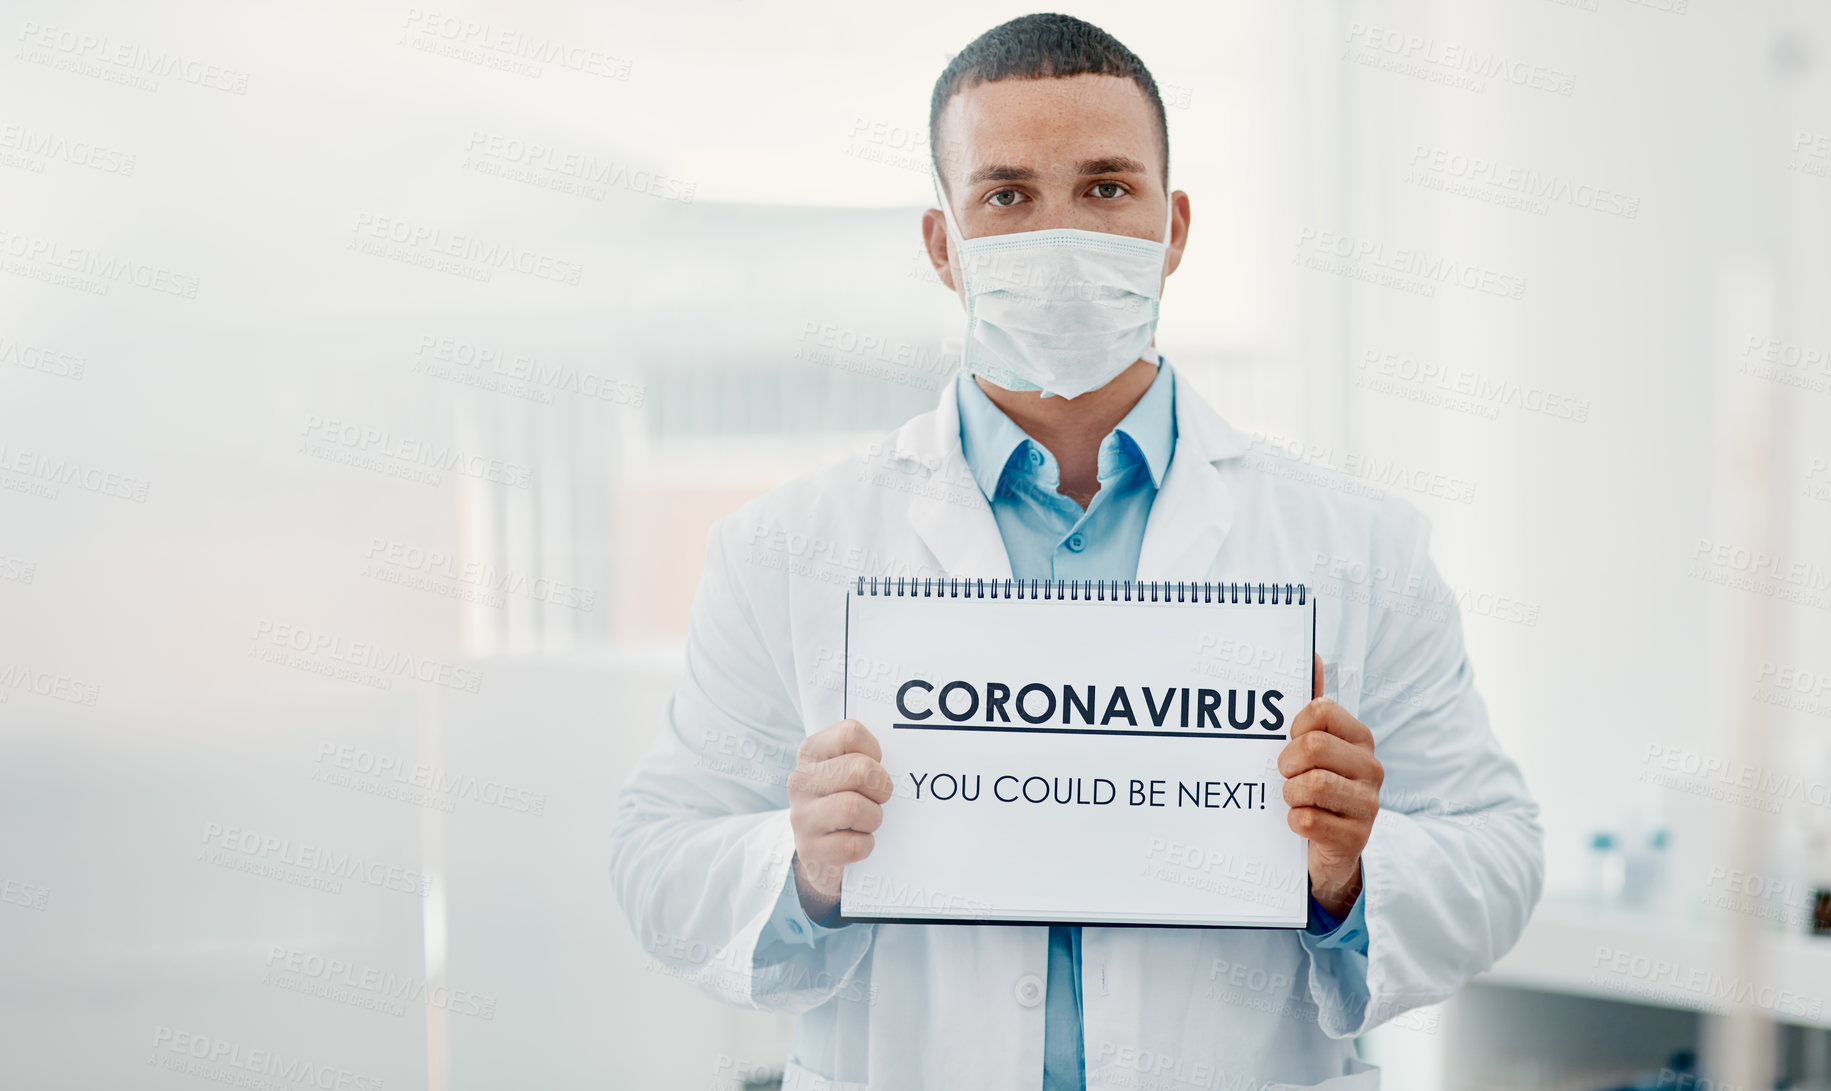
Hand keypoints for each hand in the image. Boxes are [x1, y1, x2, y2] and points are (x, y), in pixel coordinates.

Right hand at [787, 718, 893, 918]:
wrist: (822, 851)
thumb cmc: (846, 801)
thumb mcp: (848, 771)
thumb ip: (867, 757)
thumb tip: (907, 759)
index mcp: (812, 752)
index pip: (851, 733)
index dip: (875, 752)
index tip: (875, 766)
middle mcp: (800, 780)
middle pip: (860, 770)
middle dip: (881, 788)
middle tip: (879, 798)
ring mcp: (801, 815)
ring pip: (852, 808)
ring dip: (873, 818)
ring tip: (867, 821)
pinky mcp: (808, 849)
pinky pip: (852, 845)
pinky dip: (865, 845)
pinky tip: (857, 841)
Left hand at [1278, 655, 1381, 918]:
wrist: (1329, 851)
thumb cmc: (1316, 789)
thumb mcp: (1314, 748)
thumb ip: (1312, 705)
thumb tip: (1313, 656)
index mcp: (1359, 739)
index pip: (1321, 711)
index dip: (1294, 726)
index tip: (1289, 741)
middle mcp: (1371, 768)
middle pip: (1313, 747)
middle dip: (1286, 763)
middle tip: (1285, 775)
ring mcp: (1368, 804)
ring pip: (1311, 784)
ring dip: (1289, 794)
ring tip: (1293, 799)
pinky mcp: (1356, 838)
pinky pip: (1309, 820)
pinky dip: (1294, 822)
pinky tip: (1300, 824)